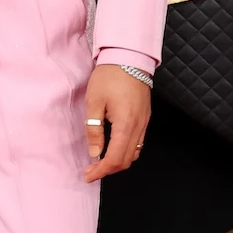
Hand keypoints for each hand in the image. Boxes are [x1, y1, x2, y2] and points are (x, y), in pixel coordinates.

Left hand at [82, 65, 149, 182]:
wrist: (129, 57)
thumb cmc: (109, 77)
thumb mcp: (94, 102)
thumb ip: (94, 130)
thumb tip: (94, 153)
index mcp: (126, 124)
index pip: (115, 158)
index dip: (101, 171)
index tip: (88, 176)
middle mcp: (139, 127)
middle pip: (126, 160)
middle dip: (108, 170)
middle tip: (90, 170)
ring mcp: (144, 123)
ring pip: (134, 153)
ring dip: (117, 162)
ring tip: (99, 162)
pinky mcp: (144, 118)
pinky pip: (138, 143)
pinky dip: (125, 152)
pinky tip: (112, 148)